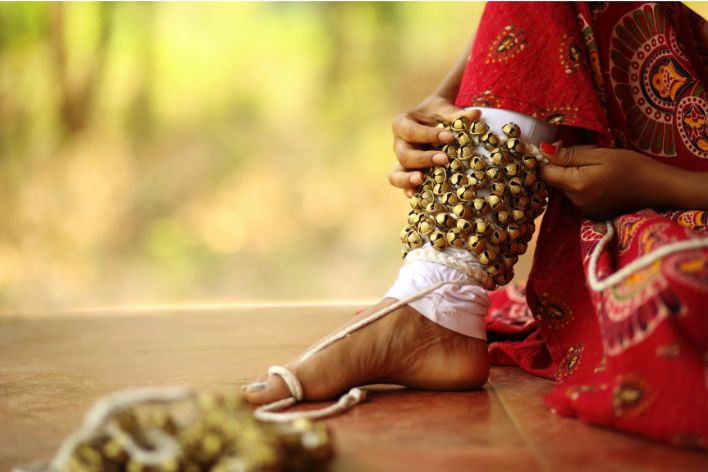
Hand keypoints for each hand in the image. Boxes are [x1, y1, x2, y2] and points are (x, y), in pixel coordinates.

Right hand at [389, 95, 479, 196]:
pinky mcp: (407, 175)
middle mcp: (399, 145)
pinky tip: (417, 196)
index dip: (429, 135)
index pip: (411, 131)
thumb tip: (476, 114)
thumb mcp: (444, 108)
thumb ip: (456, 114)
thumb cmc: (437, 113)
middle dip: (423, 159)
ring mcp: (401, 163)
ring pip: (396, 174)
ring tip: (421, 180)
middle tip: (444, 159)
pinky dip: (408, 190)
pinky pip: (403, 186)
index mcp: (402, 124)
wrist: (432, 120)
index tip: (449, 137)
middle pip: (404, 155)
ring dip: (408, 179)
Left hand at [539, 143, 668, 218]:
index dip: (543, 160)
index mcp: (576, 184)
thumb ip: (569, 155)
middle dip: (560, 167)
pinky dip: (579, 186)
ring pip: (563, 188)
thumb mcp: (600, 154)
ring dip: (570, 176)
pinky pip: (574, 196)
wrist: (656, 188)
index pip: (543, 174)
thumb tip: (542, 150)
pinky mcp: (589, 213)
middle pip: (553, 181)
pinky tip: (596, 179)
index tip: (552, 149)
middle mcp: (575, 201)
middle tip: (582, 155)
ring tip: (593, 167)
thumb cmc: (631, 166)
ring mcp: (582, 209)